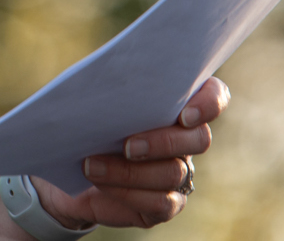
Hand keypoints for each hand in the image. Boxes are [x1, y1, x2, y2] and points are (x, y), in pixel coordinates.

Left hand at [0, 78, 229, 235]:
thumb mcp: (95, 98)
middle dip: (163, 142)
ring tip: (91, 164)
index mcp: (178, 103)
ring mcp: (180, 173)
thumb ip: (112, 87)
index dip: (209, 103)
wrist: (69, 164)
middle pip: (199, 139)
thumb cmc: (87, 120)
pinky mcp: (166, 204)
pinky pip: (159, 203)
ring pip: (173, 173)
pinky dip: (126, 192)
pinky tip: (99, 182)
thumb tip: (109, 79)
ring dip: (129, 171)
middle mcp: (187, 139)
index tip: (185, 114)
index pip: (214, 96)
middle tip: (128, 146)